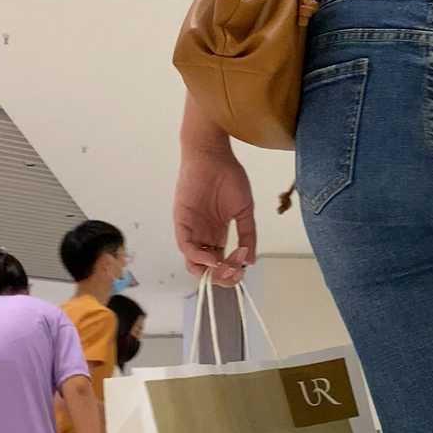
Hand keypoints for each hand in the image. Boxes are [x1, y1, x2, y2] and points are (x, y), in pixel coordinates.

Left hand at [174, 144, 257, 284]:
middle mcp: (203, 234)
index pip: (220, 260)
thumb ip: (248, 235)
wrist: (213, 156)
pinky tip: (212, 257)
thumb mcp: (244, 210)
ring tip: (222, 269)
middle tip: (231, 276)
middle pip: (205, 265)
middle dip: (218, 276)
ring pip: (192, 259)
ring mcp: (191, 228)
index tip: (241, 274)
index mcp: (217, 232)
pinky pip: (185, 244)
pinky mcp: (181, 221)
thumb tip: (251, 260)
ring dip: (206, 270)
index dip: (229, 271)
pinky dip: (197, 255)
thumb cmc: (229, 177)